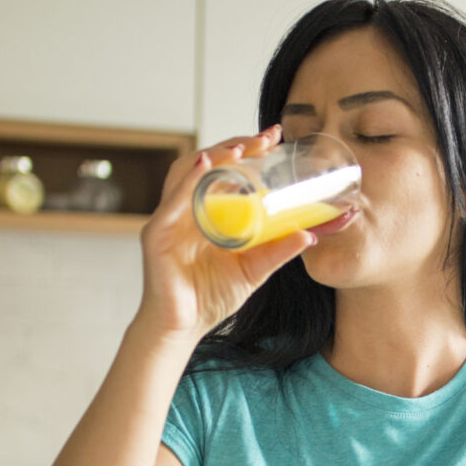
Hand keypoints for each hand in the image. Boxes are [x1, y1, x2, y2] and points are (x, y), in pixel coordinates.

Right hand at [130, 124, 315, 345]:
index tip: (274, 138)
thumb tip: (308, 235)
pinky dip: (187, 181)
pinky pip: (171, 203)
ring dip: (213, 156)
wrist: (183, 328)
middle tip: (265, 138)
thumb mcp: (253, 270)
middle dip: (235, 145)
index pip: (225, 170)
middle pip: (206, 164)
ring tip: (240, 149)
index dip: (247, 150)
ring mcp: (169, 219)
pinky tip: (205, 167)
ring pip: (185, 173)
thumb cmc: (210, 296)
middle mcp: (185, 208)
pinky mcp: (157, 235)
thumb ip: (277, 252)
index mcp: (206, 211)